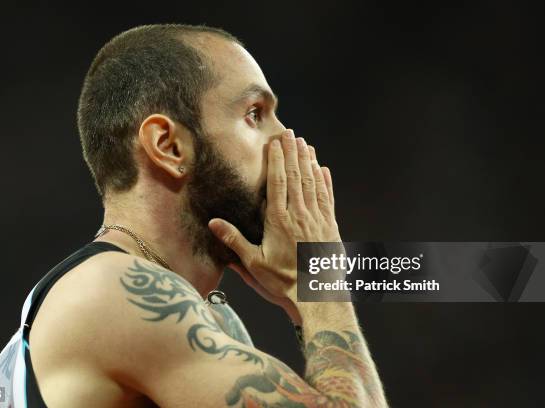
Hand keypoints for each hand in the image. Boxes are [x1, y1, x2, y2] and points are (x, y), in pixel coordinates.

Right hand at [208, 129, 340, 306]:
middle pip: (297, 177)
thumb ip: (234, 241)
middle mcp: (301, 215)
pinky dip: (325, 182)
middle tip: (291, 133)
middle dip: (293, 153)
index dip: (277, 160)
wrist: (318, 297)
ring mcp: (318, 220)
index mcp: (280, 221)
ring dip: (309, 162)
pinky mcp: (331, 227)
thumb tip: (213, 223)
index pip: (278, 183)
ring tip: (305, 144)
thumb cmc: (284, 283)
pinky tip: (323, 169)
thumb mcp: (254, 264)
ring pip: (313, 184)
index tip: (276, 143)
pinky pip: (328, 198)